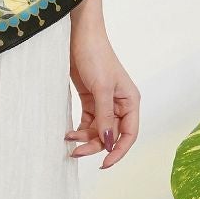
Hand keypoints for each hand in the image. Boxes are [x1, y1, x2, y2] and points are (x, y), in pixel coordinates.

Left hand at [66, 14, 139, 167]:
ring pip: (98, 130)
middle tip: (75, 153)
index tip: (104, 164)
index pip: (129, 134)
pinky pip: (87, 121)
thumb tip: (108, 142)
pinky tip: (68, 133)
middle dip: (95, 145)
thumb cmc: (95, 55)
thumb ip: (105, 116)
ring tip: (68, 140)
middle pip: (111, 134)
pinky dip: (79, 129)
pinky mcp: (90, 99)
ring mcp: (104, 102)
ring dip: (84, 138)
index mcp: (130, 101)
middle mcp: (120, 104)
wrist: (78, 34)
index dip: (118, 151)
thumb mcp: (101, 88)